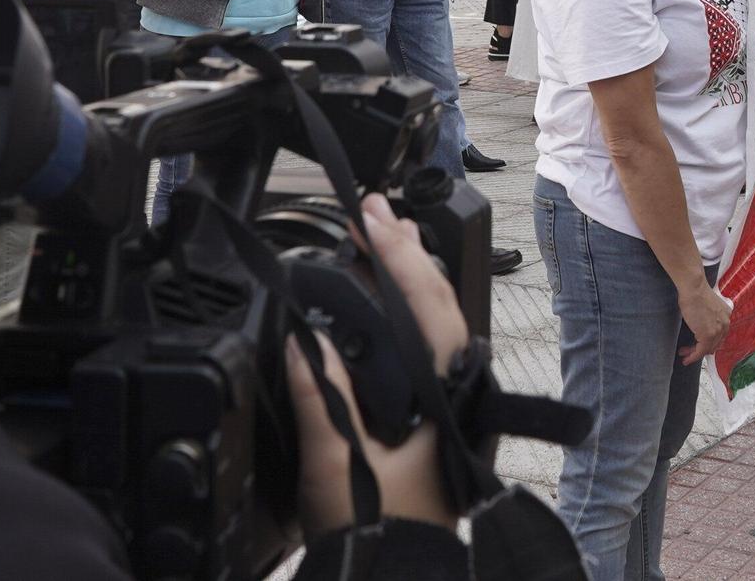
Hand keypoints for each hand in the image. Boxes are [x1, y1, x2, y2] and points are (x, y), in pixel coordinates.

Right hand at [290, 194, 463, 537]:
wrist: (393, 576)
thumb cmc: (376, 531)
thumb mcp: (339, 462)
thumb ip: (323, 397)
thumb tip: (304, 338)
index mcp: (440, 397)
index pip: (426, 306)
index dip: (398, 257)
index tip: (370, 218)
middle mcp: (449, 395)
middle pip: (437, 305)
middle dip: (404, 253)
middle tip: (373, 210)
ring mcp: (439, 407)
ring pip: (432, 325)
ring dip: (405, 278)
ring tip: (379, 237)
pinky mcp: (424, 423)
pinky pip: (418, 351)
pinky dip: (399, 315)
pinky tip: (376, 304)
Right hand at [676, 276, 732, 365]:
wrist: (694, 288)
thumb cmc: (695, 292)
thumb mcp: (706, 306)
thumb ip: (708, 317)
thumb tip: (700, 327)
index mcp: (726, 316)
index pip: (719, 335)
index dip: (708, 342)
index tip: (698, 344)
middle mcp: (725, 324)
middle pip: (714, 344)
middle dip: (700, 349)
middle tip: (689, 351)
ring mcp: (717, 331)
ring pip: (707, 349)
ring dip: (694, 354)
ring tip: (684, 354)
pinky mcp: (708, 335)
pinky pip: (700, 351)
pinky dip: (693, 357)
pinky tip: (686, 358)